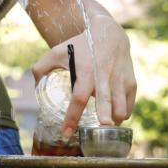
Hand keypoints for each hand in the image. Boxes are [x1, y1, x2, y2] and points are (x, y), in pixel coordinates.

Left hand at [32, 14, 136, 138]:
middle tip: (99, 134)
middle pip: (106, 104)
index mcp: (86, 71)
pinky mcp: (132, 83)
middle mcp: (105, 77)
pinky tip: (113, 115)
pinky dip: (122, 115)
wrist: (109, 33)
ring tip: (103, 126)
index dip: (72, 117)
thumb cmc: (80, 46)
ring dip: (113, 122)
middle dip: (105, 120)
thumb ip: (41, 68)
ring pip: (121, 109)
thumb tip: (35, 86)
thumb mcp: (57, 52)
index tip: (66, 133)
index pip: (79, 98)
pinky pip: (129, 106)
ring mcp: (121, 80)